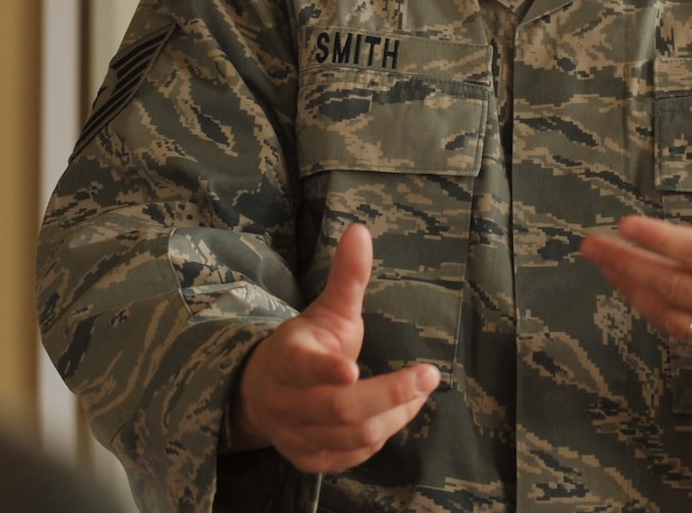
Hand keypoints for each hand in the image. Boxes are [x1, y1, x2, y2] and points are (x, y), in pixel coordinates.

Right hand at [229, 224, 440, 471]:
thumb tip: (361, 230)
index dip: (325, 371)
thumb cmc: (306, 345)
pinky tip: (401, 410)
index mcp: (285, 361)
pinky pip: (354, 456)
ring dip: (395, 414)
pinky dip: (383, 433)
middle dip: (389, 394)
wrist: (262, 393)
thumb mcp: (326, 310)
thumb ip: (347, 276)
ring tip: (421, 389)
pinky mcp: (311, 461)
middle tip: (429, 375)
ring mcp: (296, 437)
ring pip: (354, 436)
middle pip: (340, 409)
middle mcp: (285, 404)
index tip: (353, 367)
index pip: (302, 369)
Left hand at [579, 124, 691, 382]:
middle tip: (590, 244)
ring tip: (605, 265)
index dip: (659, 239)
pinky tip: (637, 295)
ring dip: (633, 288)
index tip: (624, 224)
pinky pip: (685, 335)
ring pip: (671, 313)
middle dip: (626, 262)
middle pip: (673, 283)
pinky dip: (656, 313)